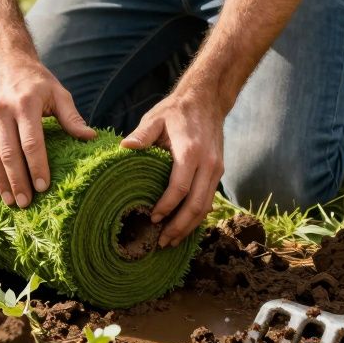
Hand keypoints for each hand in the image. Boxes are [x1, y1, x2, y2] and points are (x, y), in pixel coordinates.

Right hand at [0, 57, 95, 207]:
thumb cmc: (35, 81)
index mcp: (25, 103)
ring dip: (1, 182)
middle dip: (18, 181)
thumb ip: (72, 117)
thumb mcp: (57, 92)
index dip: (37, 167)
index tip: (43, 187)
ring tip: (12, 201)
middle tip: (27, 203)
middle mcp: (1, 110)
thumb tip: (90, 137)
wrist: (2, 61)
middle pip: (9, 153)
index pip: (31, 142)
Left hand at [121, 90, 226, 246]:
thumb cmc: (177, 111)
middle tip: (162, 242)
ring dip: (190, 226)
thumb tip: (125, 148)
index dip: (167, 207)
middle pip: (197, 205)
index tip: (152, 218)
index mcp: (191, 152)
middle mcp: (208, 164)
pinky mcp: (218, 171)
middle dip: (180, 226)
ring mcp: (216, 169)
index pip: (180, 188)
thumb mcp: (156, 118)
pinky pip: (209, 199)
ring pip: (206, 206)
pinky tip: (184, 226)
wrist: (207, 100)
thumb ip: (142, 134)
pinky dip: (197, 216)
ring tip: (172, 241)